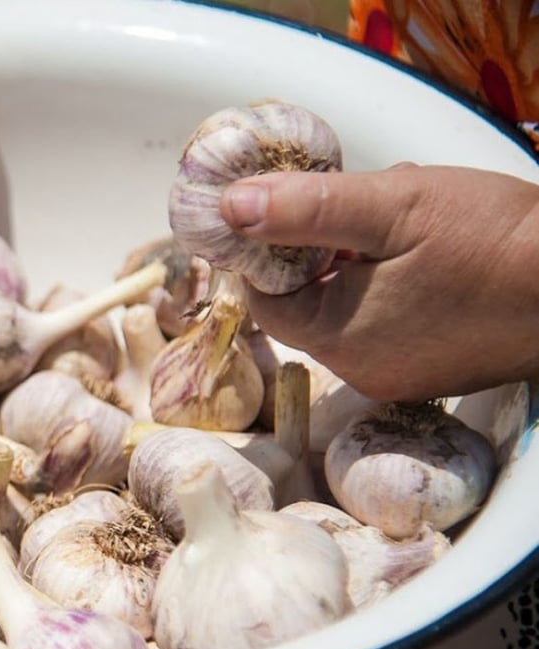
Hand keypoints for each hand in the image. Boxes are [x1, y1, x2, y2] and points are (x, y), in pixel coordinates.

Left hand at [219, 164, 538, 400]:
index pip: (267, 296)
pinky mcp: (435, 365)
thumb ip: (305, 209)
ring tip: (414, 212)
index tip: (295, 205)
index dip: (270, 248)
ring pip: (352, 300)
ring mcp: (401, 373)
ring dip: (367, 251)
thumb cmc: (494, 241)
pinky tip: (438, 242)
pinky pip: (390, 314)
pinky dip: (399, 274)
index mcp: (338, 339)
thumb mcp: (392, 207)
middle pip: (309, 297)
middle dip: (327, 242)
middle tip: (369, 200)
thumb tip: (230, 210)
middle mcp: (362, 370)